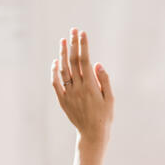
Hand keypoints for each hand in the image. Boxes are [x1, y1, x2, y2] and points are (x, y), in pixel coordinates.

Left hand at [51, 28, 112, 144]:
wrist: (92, 134)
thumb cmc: (104, 116)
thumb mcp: (110, 98)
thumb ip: (104, 80)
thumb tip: (97, 63)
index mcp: (91, 86)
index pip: (85, 60)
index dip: (83, 45)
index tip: (82, 33)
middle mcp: (78, 88)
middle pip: (74, 62)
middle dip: (74, 44)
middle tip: (73, 30)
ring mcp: (69, 94)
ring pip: (63, 70)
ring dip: (63, 54)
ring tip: (63, 41)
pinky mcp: (63, 100)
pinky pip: (56, 84)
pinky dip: (54, 72)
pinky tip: (55, 62)